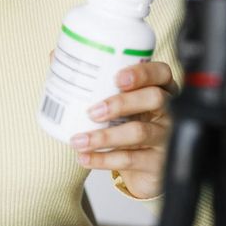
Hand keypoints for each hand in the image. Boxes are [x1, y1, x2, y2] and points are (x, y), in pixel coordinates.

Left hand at [72, 62, 177, 199]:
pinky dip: (103, 159)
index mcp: (161, 89)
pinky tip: (84, 157)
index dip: (143, 73)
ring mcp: (165, 137)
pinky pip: (130, 160)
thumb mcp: (123, 102)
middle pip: (154, 99)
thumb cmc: (131, 124)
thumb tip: (56, 57)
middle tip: (92, 111)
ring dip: (105, 136)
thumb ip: (95, 81)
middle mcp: (169, 111)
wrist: (146, 168)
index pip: (161, 73)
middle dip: (121, 103)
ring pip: (140, 132)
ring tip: (79, 140)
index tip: (118, 78)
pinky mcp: (157, 163)